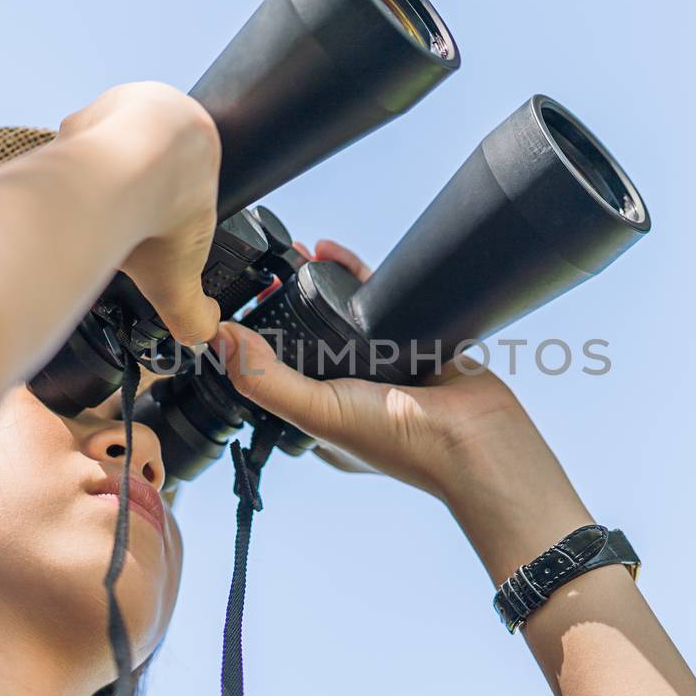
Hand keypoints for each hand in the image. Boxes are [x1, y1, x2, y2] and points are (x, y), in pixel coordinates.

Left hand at [55, 82, 221, 346]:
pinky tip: (71, 200)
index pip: (177, 173)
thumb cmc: (166, 206)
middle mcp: (158, 112)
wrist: (137, 167)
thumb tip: (201, 336)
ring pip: (101, 151)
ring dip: (96, 182)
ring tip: (95, 216)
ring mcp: (117, 109)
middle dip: (126, 194)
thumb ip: (191, 310)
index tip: (149, 227)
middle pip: (135, 161)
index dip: (161, 206)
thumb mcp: (184, 273)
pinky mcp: (81, 112)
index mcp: (196, 139)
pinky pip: (70, 149)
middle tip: (121, 225)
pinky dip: (70, 175)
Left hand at [215, 240, 569, 505]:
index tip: (235, 304)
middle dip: (286, 304)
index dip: (253, 340)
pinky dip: (356, 273)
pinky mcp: (410, 340)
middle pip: (306, 339)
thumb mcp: (318, 412)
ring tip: (296, 253)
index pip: (273, 373)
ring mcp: (380, 366)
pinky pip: (377, 299)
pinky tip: (334, 254)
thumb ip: (266, 379)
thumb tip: (219, 339)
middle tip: (267, 269)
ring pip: (341, 316)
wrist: (477, 434)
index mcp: (318, 416)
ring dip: (320, 285)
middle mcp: (346, 391)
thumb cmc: (401, 442)